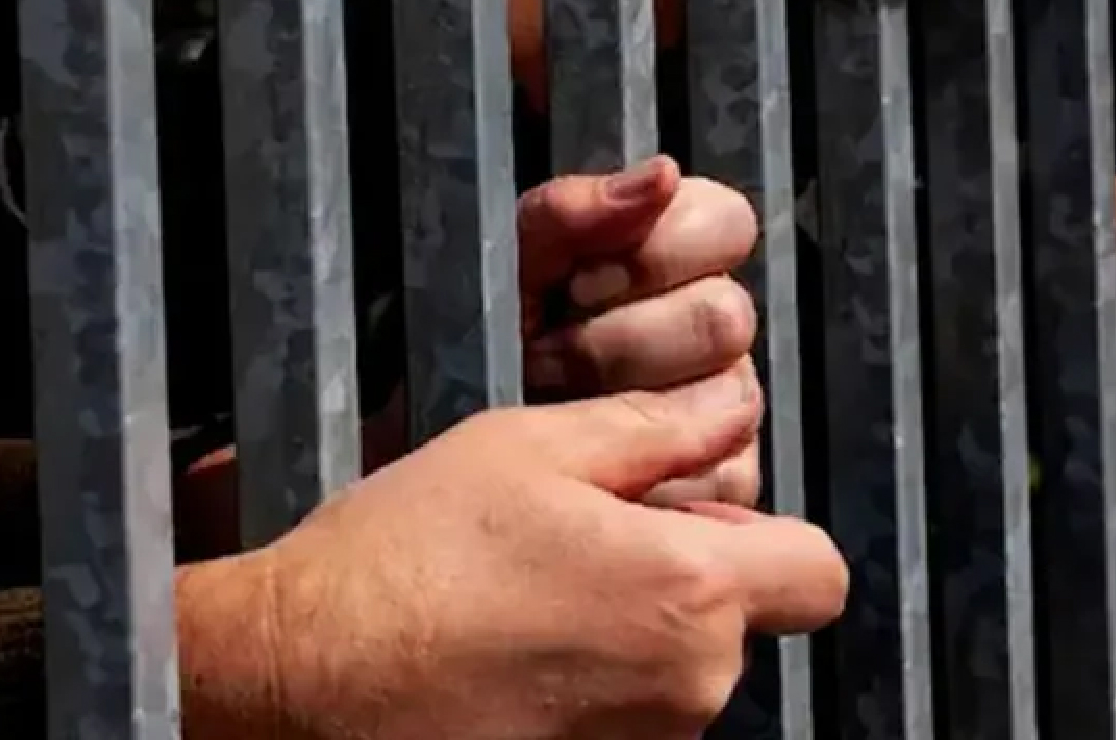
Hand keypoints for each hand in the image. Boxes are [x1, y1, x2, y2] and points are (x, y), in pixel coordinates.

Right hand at [192, 378, 847, 739]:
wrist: (296, 680)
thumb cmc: (406, 557)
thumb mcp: (530, 448)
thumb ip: (655, 430)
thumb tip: (734, 408)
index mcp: (689, 594)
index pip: (818, 574)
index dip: (772, 537)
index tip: (703, 518)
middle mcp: (686, 693)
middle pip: (740, 625)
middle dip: (685, 582)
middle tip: (580, 542)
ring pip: (678, 677)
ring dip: (630, 637)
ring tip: (526, 599)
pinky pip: (624, 725)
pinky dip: (585, 692)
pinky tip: (506, 655)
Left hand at [517, 156, 764, 506]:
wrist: (450, 432)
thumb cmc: (485, 338)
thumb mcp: (506, 261)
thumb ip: (573, 210)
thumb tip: (658, 175)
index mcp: (673, 255)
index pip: (727, 223)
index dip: (657, 250)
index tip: (582, 280)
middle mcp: (708, 325)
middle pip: (724, 315)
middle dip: (621, 340)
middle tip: (550, 354)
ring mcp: (723, 403)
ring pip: (728, 396)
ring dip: (624, 407)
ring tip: (560, 408)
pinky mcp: (725, 475)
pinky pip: (721, 470)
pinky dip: (646, 473)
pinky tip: (595, 459)